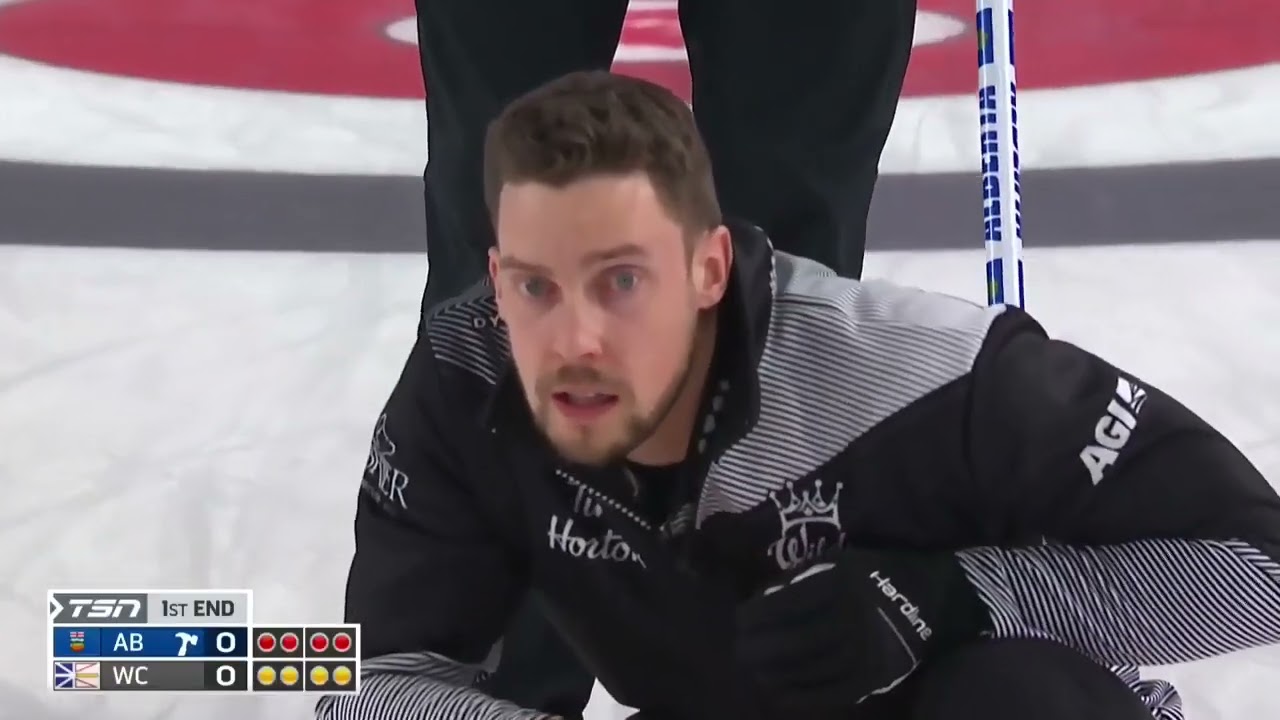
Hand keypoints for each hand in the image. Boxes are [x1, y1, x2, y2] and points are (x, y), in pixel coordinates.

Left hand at [734, 548, 990, 717]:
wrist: (939, 597)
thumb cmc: (881, 573)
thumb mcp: (844, 561)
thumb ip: (805, 578)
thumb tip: (763, 599)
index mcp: (842, 583)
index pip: (785, 605)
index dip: (756, 616)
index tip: (739, 620)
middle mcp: (853, 618)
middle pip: (793, 641)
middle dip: (758, 648)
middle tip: (740, 650)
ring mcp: (866, 651)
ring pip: (809, 669)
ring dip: (774, 673)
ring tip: (755, 670)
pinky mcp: (877, 676)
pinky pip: (831, 692)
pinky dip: (801, 695)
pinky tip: (779, 692)